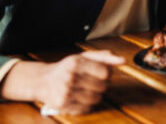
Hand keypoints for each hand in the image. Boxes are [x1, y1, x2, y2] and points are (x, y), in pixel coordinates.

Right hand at [1, 51, 123, 114]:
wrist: (43, 81)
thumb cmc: (68, 68)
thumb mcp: (84, 57)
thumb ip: (105, 57)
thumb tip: (123, 60)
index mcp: (75, 63)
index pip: (105, 73)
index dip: (107, 74)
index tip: (102, 73)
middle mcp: (69, 77)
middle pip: (102, 87)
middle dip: (102, 85)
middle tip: (93, 82)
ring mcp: (65, 92)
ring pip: (96, 99)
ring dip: (96, 95)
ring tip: (87, 90)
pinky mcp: (62, 105)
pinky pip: (87, 109)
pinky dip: (87, 105)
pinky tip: (80, 97)